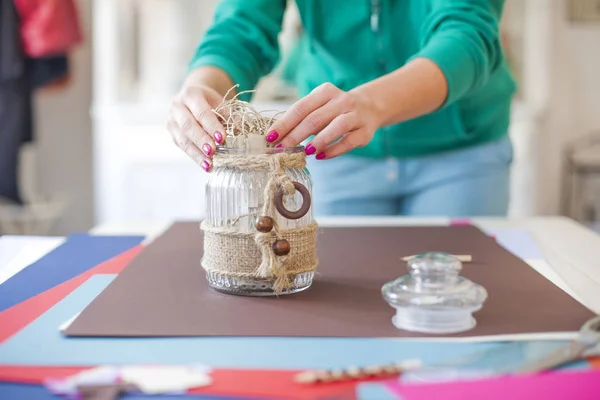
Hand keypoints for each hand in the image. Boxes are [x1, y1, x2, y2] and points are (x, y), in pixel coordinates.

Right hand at [166, 84, 226, 171]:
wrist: (192, 98)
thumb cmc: (209, 102)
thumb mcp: (219, 103)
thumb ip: (228, 116)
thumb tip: (241, 132)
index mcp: (191, 95)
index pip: (201, 112)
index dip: (211, 126)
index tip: (221, 138)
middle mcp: (177, 107)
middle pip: (188, 126)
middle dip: (201, 140)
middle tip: (212, 151)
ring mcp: (172, 122)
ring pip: (183, 139)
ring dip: (197, 153)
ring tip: (209, 164)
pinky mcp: (172, 134)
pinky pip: (183, 147)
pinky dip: (195, 157)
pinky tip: (205, 165)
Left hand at [266, 83, 382, 158]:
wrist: (370, 106)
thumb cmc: (335, 110)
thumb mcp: (320, 107)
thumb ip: (302, 119)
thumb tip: (277, 138)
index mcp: (325, 92)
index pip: (300, 108)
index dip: (284, 123)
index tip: (270, 138)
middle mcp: (341, 100)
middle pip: (315, 118)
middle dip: (296, 136)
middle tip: (281, 150)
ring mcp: (355, 114)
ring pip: (336, 126)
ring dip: (319, 140)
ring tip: (305, 152)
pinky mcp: (365, 130)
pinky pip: (349, 141)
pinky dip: (334, 149)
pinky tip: (321, 156)